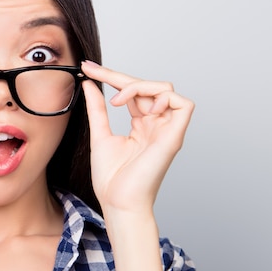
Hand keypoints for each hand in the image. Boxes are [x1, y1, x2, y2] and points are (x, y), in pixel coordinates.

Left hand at [81, 61, 193, 214]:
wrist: (118, 203)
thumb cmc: (111, 178)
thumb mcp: (100, 134)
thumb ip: (98, 108)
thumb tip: (89, 84)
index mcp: (141, 125)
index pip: (131, 92)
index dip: (111, 76)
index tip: (88, 68)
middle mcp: (156, 125)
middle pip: (146, 86)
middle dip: (117, 75)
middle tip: (92, 70)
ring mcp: (166, 130)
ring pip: (165, 89)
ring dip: (139, 86)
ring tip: (117, 101)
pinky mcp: (174, 137)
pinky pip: (183, 104)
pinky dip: (162, 97)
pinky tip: (141, 107)